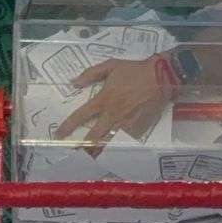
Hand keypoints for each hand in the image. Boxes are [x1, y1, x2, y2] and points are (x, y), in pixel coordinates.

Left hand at [56, 56, 175, 150]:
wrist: (162, 77)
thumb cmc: (135, 70)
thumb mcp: (111, 65)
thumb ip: (90, 74)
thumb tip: (74, 83)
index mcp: (103, 99)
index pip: (80, 116)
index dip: (67, 127)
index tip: (59, 135)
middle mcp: (112, 115)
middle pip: (93, 137)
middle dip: (83, 147)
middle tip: (75, 152)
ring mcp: (126, 124)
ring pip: (109, 143)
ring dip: (99, 151)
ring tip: (91, 157)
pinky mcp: (139, 129)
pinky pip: (124, 143)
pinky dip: (117, 148)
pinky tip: (112, 153)